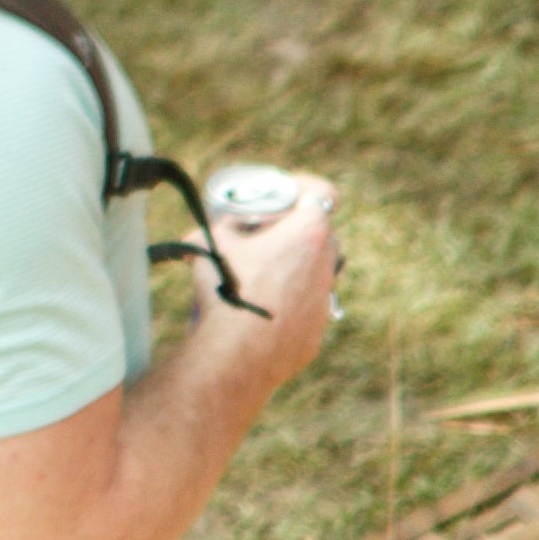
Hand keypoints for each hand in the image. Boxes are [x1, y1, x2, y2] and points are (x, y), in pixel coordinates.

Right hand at [210, 173, 341, 389]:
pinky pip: (307, 310)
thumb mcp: (212, 243)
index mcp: (308, 234)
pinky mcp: (317, 332)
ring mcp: (325, 301)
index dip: (305, 186)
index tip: (285, 191)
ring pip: (317, 274)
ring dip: (295, 268)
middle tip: (269, 234)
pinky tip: (262, 311)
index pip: (323, 193)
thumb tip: (218, 228)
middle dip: (298, 230)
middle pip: (322, 234)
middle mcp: (326, 265)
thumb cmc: (227, 289)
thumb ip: (221, 226)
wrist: (237, 353)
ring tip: (261, 274)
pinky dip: (289, 305)